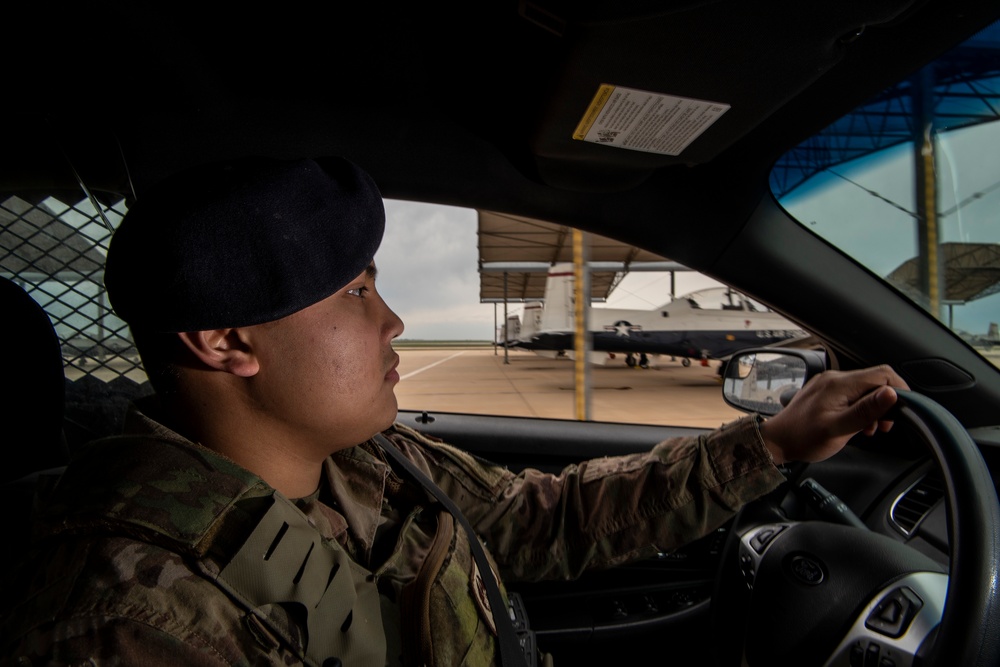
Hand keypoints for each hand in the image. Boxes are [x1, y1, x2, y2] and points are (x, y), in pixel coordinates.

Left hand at [759, 364, 909, 463]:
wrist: (776, 441)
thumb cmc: (803, 438)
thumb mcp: (838, 429)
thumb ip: (865, 410)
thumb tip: (891, 393)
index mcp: (839, 384)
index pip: (882, 374)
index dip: (900, 390)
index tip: (904, 410)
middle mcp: (835, 379)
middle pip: (875, 380)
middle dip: (886, 402)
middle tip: (885, 425)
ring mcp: (829, 384)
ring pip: (865, 388)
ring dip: (874, 407)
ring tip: (869, 428)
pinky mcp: (826, 392)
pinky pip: (852, 394)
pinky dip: (861, 408)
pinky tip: (858, 424)